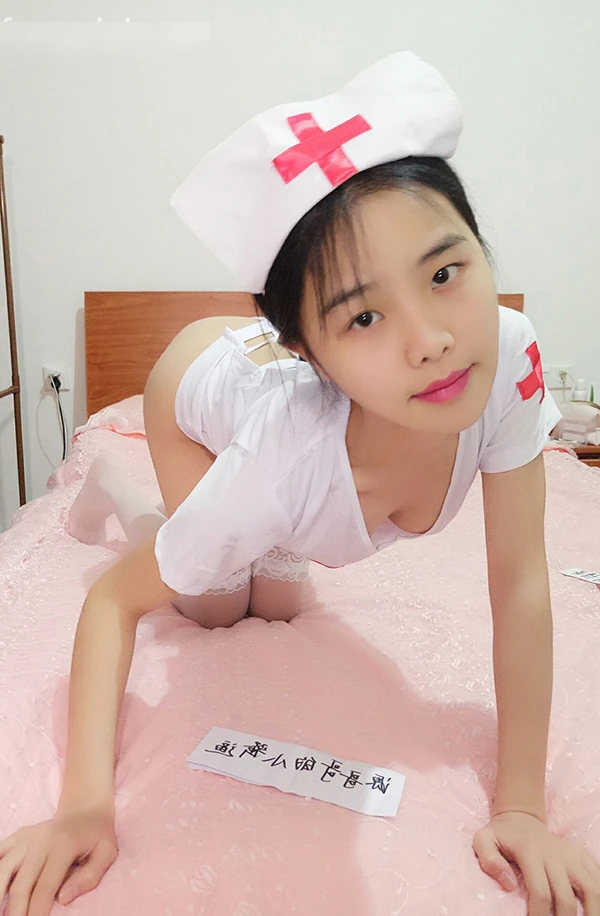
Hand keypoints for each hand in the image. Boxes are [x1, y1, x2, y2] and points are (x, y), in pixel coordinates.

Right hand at [0, 807, 117, 915]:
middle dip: (15, 912)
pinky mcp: (17, 836)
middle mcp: (41, 840)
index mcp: (63, 846)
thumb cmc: (96, 836)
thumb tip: (63, 899)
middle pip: (20, 884)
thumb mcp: (107, 853)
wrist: (85, 810)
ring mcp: (26, 837)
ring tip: (0, 912)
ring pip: (2, 870)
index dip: (36, 913)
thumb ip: (89, 877)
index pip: (45, 888)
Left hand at [473, 811, 599, 914]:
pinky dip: (599, 896)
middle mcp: (554, 852)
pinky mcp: (581, 854)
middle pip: (566, 897)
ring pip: (592, 888)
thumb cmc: (501, 836)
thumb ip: (490, 861)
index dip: (539, 915)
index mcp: (530, 850)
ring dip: (591, 912)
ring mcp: (571, 853)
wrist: (520, 818)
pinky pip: (597, 876)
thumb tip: (509, 885)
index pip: (540, 891)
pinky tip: (592, 909)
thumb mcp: (483, 841)